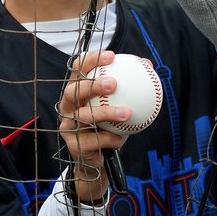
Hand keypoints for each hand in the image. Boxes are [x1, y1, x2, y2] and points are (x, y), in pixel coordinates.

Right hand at [59, 49, 131, 201]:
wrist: (98, 159)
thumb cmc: (108, 127)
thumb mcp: (121, 105)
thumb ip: (130, 86)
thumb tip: (149, 65)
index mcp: (77, 92)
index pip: (78, 70)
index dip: (91, 60)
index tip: (112, 56)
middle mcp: (68, 106)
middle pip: (72, 90)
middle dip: (91, 85)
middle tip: (113, 83)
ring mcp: (67, 126)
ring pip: (83, 116)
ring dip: (105, 113)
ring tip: (126, 113)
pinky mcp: (73, 145)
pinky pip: (94, 140)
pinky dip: (111, 139)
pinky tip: (122, 139)